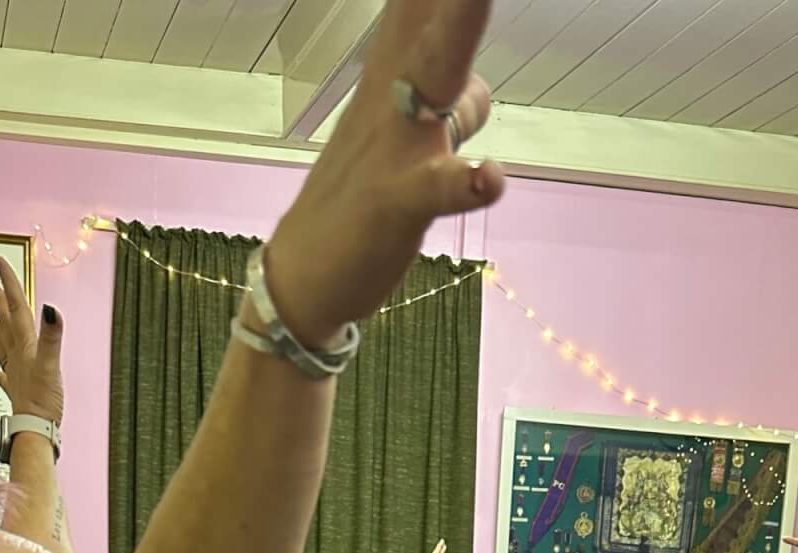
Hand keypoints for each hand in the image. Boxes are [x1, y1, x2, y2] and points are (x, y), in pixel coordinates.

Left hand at [0, 256, 63, 423]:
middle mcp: (16, 354)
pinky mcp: (17, 389)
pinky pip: (3, 374)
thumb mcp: (51, 364)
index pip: (16, 306)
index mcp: (25, 344)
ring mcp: (14, 371)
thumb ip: (52, 335)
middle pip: (4, 319)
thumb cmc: (42, 401)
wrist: (35, 431)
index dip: (9, 282)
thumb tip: (50, 309)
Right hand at [262, 0, 503, 350]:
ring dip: (459, 30)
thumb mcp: (414, 141)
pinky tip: (489, 176)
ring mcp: (394, 145)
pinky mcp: (395, 204)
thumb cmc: (363, 204)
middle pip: (435, 8)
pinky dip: (463, 181)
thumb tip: (479, 90)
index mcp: (400, 68)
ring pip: (434, 75)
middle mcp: (395, 92)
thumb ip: (453, 103)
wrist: (308, 280)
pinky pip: (434, 188)